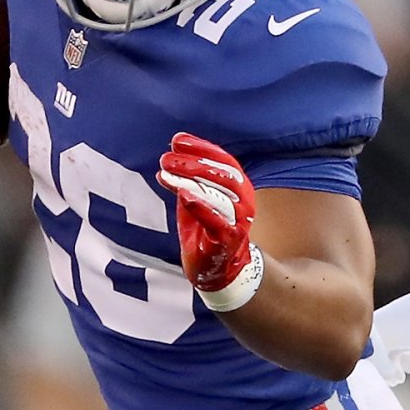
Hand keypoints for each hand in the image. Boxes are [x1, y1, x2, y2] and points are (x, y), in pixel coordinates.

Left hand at [156, 132, 261, 305]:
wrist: (216, 270)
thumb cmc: (205, 231)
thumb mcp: (194, 199)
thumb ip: (185, 180)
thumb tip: (168, 157)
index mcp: (238, 187)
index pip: (224, 160)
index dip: (201, 147)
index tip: (177, 140)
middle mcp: (243, 201)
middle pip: (223, 174)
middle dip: (194, 162)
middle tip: (167, 157)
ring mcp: (238, 221)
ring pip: (219, 194)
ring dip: (192, 180)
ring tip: (167, 171)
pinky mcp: (229, 240)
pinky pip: (216, 220)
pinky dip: (201, 205)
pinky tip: (183, 194)